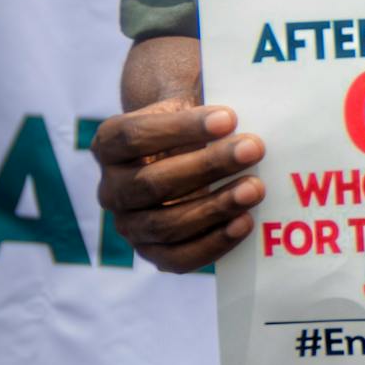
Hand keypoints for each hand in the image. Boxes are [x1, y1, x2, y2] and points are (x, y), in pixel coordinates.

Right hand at [92, 102, 265, 272]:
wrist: (184, 157)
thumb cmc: (192, 127)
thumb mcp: (190, 107)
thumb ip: (204, 110)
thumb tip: (239, 114)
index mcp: (109, 144)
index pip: (135, 136)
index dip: (181, 128)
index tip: (229, 117)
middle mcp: (110, 188)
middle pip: (153, 182)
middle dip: (208, 166)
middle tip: (254, 149)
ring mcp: (128, 224)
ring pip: (165, 224)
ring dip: (214, 207)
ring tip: (255, 188)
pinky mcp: (151, 252)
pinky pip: (177, 258)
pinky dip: (212, 244)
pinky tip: (244, 222)